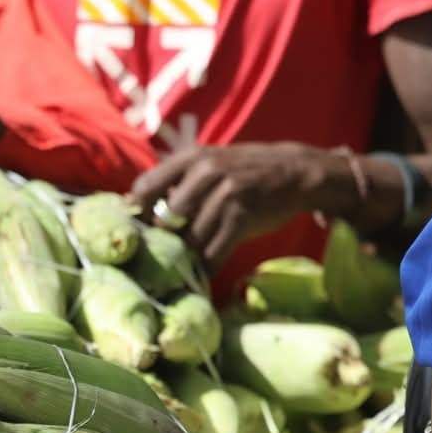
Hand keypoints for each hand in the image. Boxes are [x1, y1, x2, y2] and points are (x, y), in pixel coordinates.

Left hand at [132, 143, 356, 265]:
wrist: (294, 171)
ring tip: (182, 270)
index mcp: (189, 158)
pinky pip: (214, 251)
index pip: (145, 187)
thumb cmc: (244, 172)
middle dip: (164, 241)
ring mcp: (225, 193)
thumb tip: (138, 209)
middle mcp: (204, 172)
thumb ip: (178, 182)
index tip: (141, 232)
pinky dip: (207, 267)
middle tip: (161, 258)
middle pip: (166, 218)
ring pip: (190, 238)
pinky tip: (204, 274)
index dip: (138, 214)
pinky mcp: (243, 216)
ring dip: (186, 258)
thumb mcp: (209, 164)